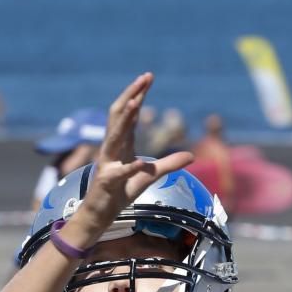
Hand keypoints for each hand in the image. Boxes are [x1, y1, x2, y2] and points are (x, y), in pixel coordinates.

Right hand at [75, 73, 193, 232]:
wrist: (100, 214)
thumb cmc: (121, 191)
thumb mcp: (150, 177)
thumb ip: (169, 164)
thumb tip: (191, 155)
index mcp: (121, 144)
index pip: (129, 114)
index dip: (138, 95)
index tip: (148, 77)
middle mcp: (112, 148)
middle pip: (118, 115)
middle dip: (131, 95)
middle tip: (144, 78)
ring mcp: (108, 163)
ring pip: (114, 135)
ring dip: (125, 118)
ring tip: (137, 101)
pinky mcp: (108, 181)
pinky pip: (120, 172)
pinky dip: (131, 167)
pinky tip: (141, 163)